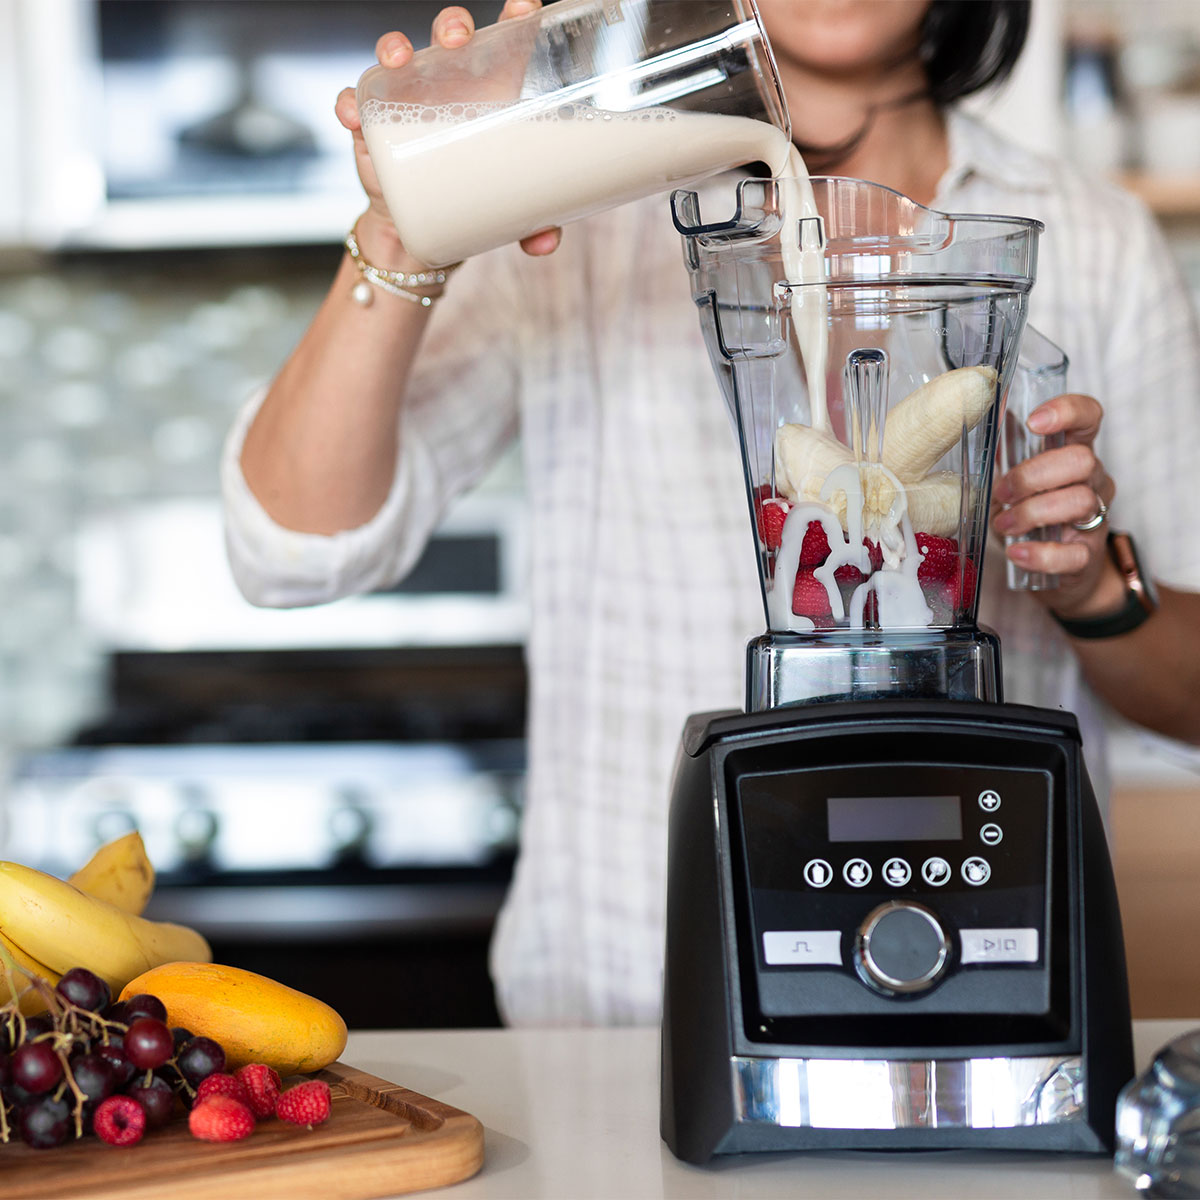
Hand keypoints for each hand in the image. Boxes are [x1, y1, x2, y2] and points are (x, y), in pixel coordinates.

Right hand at [333, 1, 561, 260]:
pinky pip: (354, 102)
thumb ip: (537, 224)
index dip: (515, 16)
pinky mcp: (372, 125)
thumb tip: (547, 243)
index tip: (526, 7)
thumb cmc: (475, 200)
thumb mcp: (511, 213)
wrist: (424, 231)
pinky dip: (349, 103)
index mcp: (492, 91)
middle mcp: (448, 83)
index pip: (506, 41)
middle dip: (453, 25)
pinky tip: (353, 113)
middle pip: (450, 35)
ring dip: (394, 47)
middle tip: (457, 39)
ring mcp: (406, 97)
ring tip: (399, 60)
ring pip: (396, 55)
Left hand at [990, 391, 1118, 616]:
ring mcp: (1096, 517)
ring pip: (1079, 501)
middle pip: (1081, 459)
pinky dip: (1038, 554)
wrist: (1056, 570)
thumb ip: (1004, 447)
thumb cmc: (1031, 515)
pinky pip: (1071, 553)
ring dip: (1031, 513)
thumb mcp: (1012, 478)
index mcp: (1073, 453)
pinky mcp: (1087, 555)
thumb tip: (986, 404)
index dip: (1068, 411)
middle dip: (1033, 475)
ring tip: (1004, 525)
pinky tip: (1016, 552)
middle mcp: (1093, 480)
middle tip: (1001, 493)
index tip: (1034, 421)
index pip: (1089, 417)